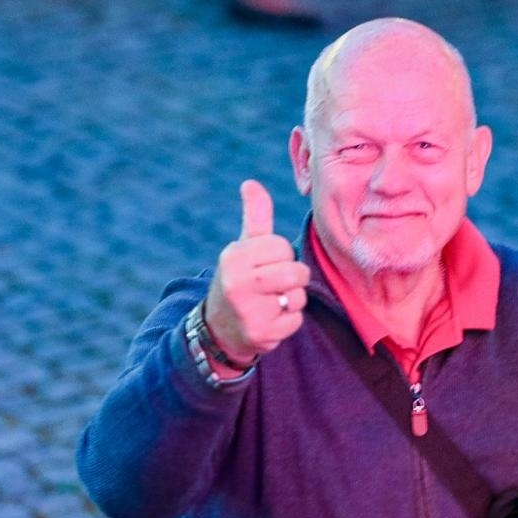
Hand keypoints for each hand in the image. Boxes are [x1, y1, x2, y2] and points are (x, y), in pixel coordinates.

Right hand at [203, 180, 308, 366]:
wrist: (219, 328)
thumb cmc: (240, 278)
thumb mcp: (243, 248)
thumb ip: (254, 216)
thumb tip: (251, 183)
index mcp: (234, 257)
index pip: (282, 247)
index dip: (281, 256)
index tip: (265, 264)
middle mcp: (238, 284)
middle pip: (296, 273)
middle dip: (293, 278)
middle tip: (274, 284)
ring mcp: (249, 312)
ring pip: (298, 297)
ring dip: (291, 300)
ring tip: (271, 301)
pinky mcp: (261, 335)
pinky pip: (296, 321)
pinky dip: (288, 321)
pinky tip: (270, 319)